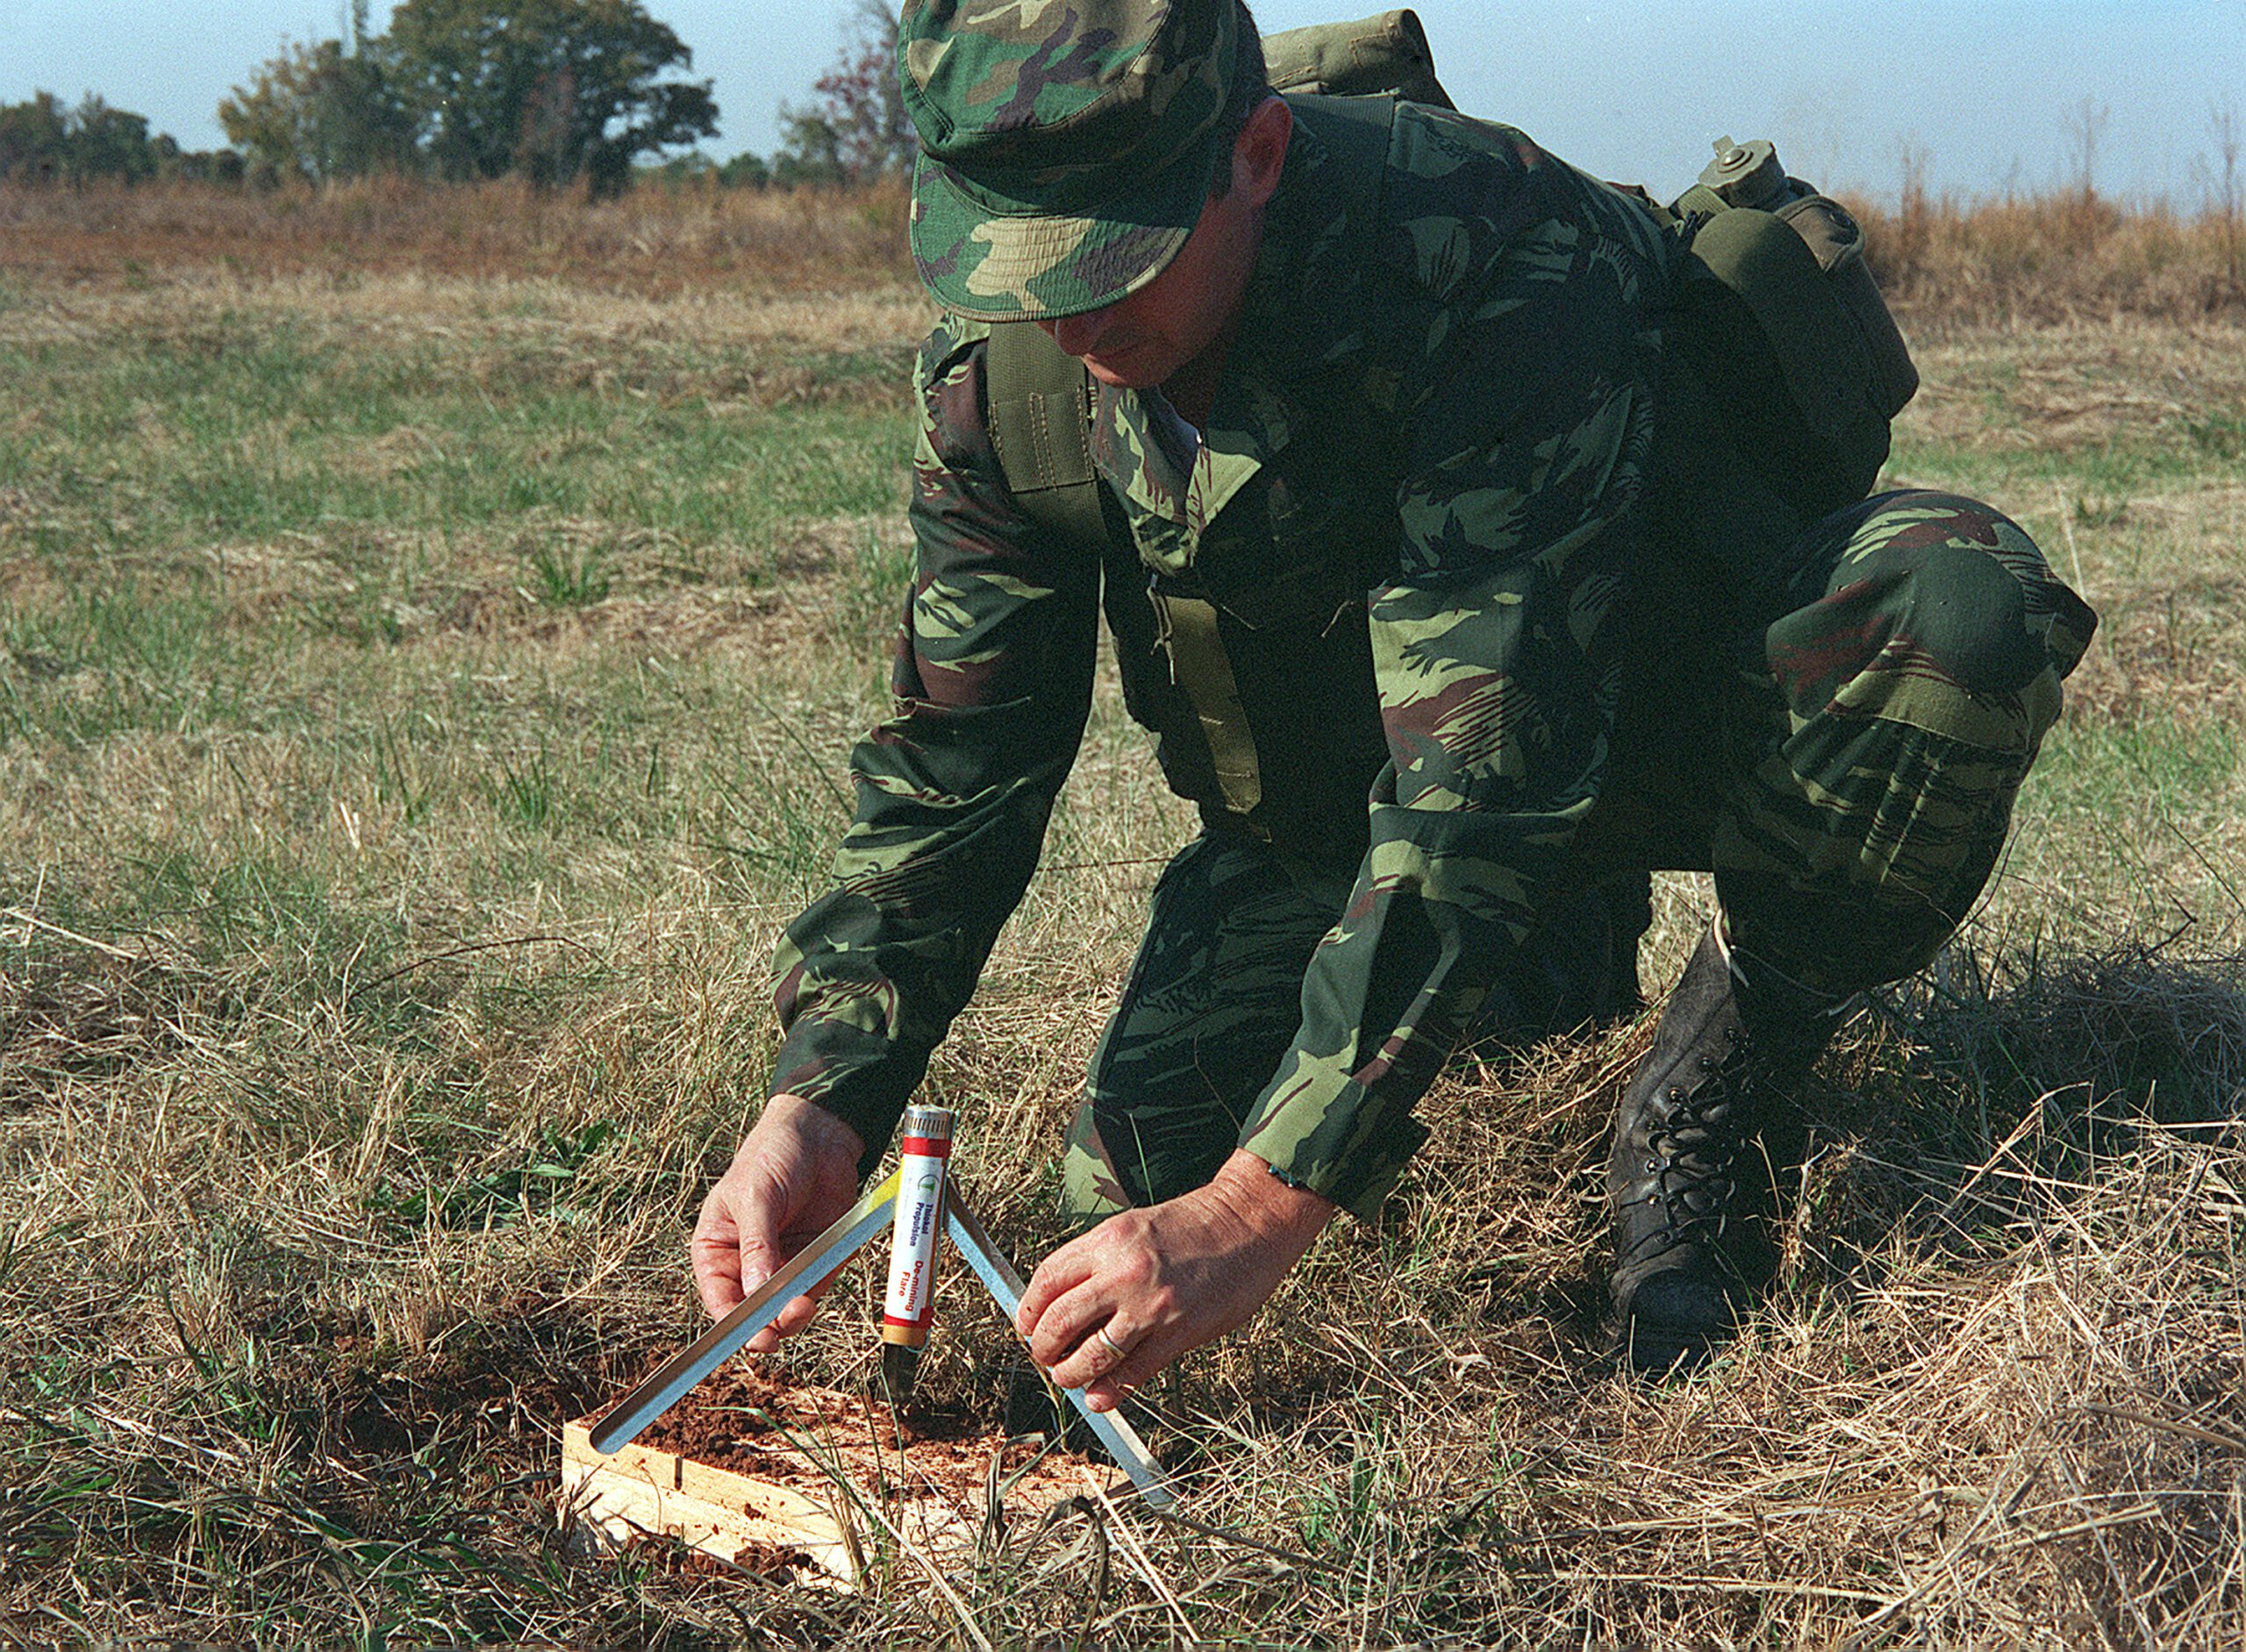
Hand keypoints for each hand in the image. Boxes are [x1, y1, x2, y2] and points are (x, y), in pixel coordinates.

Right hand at [691, 1095, 865, 1346]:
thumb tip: (757, 1293)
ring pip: (786, 1307)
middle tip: (782, 1323)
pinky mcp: (815, 1259)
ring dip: (796, 1311)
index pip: (719, 1298)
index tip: (751, 1336)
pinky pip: (817, 1286)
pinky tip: (825, 1267)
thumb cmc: (771, 1156)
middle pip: (754, 1311)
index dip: (733, 1323)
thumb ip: (757, 1245)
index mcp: (717, 1250)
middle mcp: (747, 1264)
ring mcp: (782, 1264)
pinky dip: (821, 1286)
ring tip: (803, 1303)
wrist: (819, 1134)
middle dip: (769, 1323)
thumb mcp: (756, 1197)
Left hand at [1015, 1150, 1334, 1411]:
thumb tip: (1064, 1304)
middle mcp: (1123, 1272)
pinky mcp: (1179, 1333)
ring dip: (1070, 1374)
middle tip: (1044, 1356)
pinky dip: (1109, 1391)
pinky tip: (1099, 1397)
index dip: (1028, 1310)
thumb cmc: (1192, 1226)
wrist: (1248, 1223)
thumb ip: (1099, 1261)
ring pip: (1089, 1355)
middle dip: (1042, 1348)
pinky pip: (1131, 1373)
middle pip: (1059, 1322)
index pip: (1047, 1280)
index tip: (1027, 1325)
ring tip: (1069, 1377)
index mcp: (1108, 1239)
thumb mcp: (1134, 1226)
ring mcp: (1151, 1305)